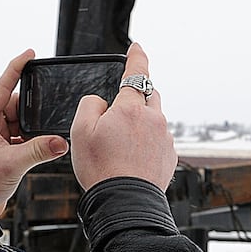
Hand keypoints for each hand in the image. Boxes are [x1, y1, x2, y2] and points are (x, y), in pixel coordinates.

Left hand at [0, 49, 69, 221]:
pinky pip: (20, 138)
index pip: (3, 85)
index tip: (30, 53)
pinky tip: (40, 149)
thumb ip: (39, 150)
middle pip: (16, 106)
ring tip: (40, 143)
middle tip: (46, 124)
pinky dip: (31, 142)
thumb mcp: (12, 165)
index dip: (17, 68)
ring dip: (32, 132)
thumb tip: (62, 141)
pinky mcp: (0, 150)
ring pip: (20, 124)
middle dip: (33, 114)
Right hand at [70, 42, 176, 190]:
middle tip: (122, 106)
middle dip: (138, 93)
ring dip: (143, 123)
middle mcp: (154, 120)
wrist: (125, 204)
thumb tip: (101, 102)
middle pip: (150, 94)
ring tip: (123, 143)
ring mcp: (165, 139)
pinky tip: (134, 158)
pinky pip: (160, 141)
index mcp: (131, 108)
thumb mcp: (80, 131)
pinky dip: (149, 143)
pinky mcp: (170, 157)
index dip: (136, 56)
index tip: (137, 48)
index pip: (137, 72)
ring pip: (155, 119)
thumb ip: (90, 105)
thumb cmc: (102, 169)